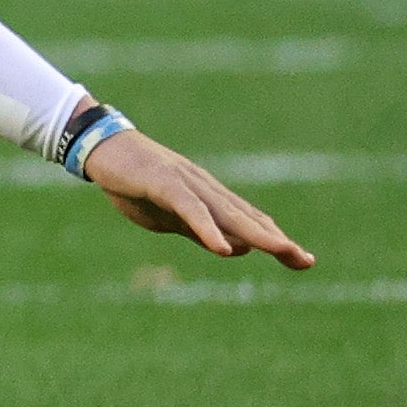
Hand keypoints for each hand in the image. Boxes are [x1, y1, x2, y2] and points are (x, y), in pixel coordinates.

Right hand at [82, 130, 314, 267]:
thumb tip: (234, 249)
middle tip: (306, 260)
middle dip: (277, 239)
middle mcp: (206, 189)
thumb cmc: (133, 182)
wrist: (101, 146)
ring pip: (228, 213)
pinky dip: (209, 229)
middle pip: (247, 218)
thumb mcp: (169, 217)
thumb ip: (201, 232)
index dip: (276, 239)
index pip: (249, 221)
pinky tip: (223, 248)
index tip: (302, 260)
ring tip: (281, 250)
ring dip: (256, 233)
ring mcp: (187, 184)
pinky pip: (191, 209)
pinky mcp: (165, 183)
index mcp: (208, 198)